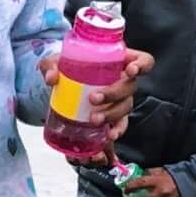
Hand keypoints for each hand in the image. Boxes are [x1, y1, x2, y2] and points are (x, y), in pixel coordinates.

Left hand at [38, 46, 152, 141]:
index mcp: (119, 61)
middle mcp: (124, 80)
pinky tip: (109, 135)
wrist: (64, 84)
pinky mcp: (114, 116)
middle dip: (113, 93)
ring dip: (111, 114)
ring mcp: (121, 100)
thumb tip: (52, 77)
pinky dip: (117, 130)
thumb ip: (52, 65)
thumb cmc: (68, 66)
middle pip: (130, 87)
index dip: (142, 65)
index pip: (143, 61)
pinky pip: (121, 124)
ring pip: (125, 107)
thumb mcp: (57, 61)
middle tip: (93, 98)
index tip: (130, 69)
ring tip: (94, 119)